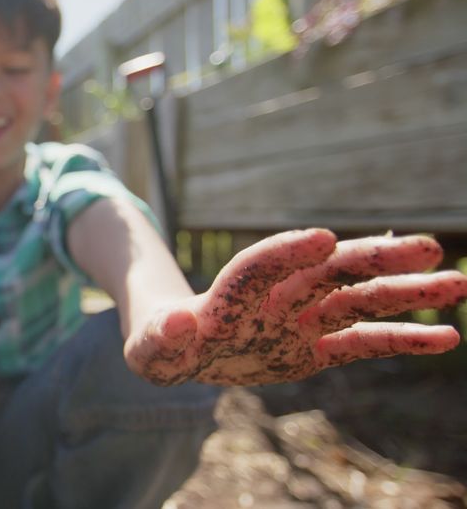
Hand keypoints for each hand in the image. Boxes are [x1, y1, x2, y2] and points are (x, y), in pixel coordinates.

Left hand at [124, 229, 466, 385]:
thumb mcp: (150, 348)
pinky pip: (363, 343)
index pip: (258, 267)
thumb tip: (178, 323)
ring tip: (456, 283)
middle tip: (426, 247)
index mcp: (229, 295)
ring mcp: (299, 321)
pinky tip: (447, 335)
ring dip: (404, 293)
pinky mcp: (314, 349)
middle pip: (326, 272)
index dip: (284, 253)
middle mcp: (274, 299)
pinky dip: (402, 338)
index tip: (320, 238)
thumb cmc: (159, 345)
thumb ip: (161, 338)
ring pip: (357, 301)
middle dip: (372, 258)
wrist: (179, 348)